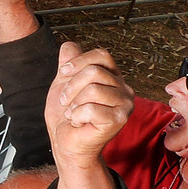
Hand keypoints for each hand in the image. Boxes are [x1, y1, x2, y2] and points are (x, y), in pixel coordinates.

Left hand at [46, 42, 131, 165]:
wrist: (67, 144)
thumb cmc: (67, 117)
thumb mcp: (62, 85)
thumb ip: (68, 65)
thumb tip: (69, 45)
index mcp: (113, 78)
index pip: (102, 55)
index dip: (79, 61)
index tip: (64, 73)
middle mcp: (124, 89)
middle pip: (94, 71)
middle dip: (71, 87)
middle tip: (65, 102)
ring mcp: (125, 104)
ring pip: (93, 89)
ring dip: (74, 103)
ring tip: (73, 114)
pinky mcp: (119, 119)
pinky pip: (91, 108)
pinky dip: (77, 116)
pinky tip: (79, 123)